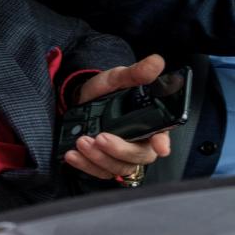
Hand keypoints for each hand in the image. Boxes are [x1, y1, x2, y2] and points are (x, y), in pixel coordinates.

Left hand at [65, 54, 171, 180]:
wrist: (80, 100)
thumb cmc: (106, 92)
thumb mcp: (119, 78)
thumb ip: (136, 73)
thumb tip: (155, 61)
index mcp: (150, 124)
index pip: (162, 136)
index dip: (162, 142)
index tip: (159, 146)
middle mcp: (138, 143)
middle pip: (138, 156)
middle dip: (119, 149)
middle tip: (100, 137)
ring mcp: (121, 156)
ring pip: (118, 167)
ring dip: (99, 158)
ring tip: (82, 142)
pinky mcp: (104, 164)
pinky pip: (98, 172)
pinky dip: (85, 165)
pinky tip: (72, 155)